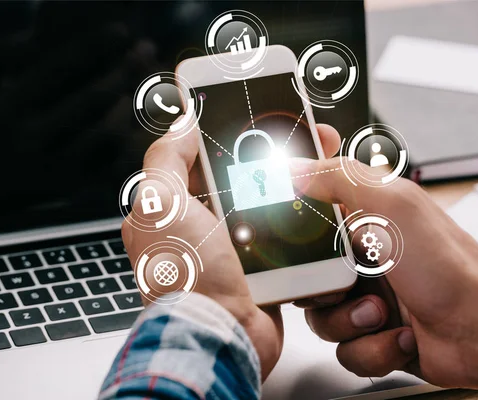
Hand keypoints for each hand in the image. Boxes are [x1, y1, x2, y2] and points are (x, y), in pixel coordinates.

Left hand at [121, 122, 341, 379]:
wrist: (223, 335)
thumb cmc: (185, 276)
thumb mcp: (161, 205)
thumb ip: (165, 160)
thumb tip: (181, 125)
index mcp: (172, 211)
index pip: (198, 160)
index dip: (224, 137)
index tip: (250, 120)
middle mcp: (201, 228)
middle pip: (236, 179)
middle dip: (264, 157)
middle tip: (293, 138)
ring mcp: (232, 248)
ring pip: (263, 203)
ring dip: (286, 185)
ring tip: (313, 165)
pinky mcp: (260, 266)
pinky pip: (282, 234)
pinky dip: (296, 219)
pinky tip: (315, 201)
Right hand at [290, 155, 477, 391]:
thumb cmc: (448, 264)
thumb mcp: (391, 205)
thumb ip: (339, 177)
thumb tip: (295, 166)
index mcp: (363, 222)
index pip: (309, 220)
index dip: (296, 234)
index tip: (298, 242)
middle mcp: (362, 260)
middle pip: (306, 277)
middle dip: (322, 290)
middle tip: (345, 285)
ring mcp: (367, 299)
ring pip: (321, 318)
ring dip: (350, 322)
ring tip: (383, 315)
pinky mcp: (375, 335)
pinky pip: (346, 349)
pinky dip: (371, 348)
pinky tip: (400, 337)